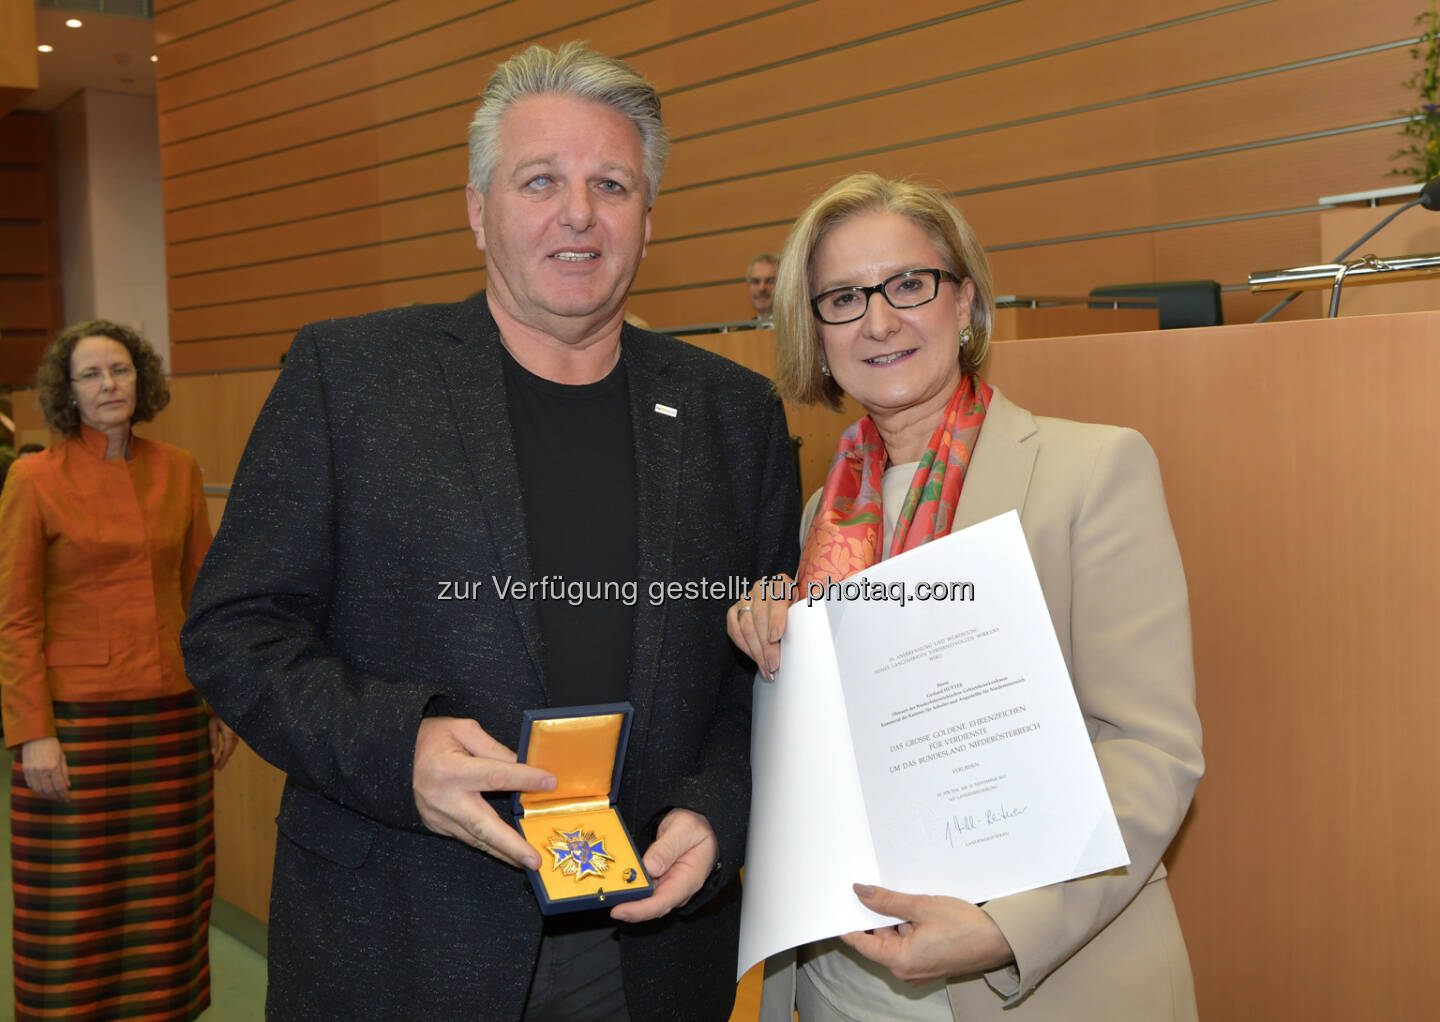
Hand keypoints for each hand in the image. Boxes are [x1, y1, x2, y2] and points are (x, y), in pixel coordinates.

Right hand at [21, 736, 70, 801]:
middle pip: (49, 790)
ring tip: (53, 797)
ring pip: (39, 790)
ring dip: (47, 796)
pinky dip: (37, 790)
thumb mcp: (62, 757)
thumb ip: (65, 772)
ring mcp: (32, 771)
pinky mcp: (25, 771)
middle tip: (61, 799)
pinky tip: (43, 791)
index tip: (68, 799)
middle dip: (56, 797)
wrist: (36, 737)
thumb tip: (68, 786)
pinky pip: (31, 785)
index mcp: (54, 767)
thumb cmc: (52, 746)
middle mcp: (42, 771)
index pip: (60, 786)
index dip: (64, 795)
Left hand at [209, 716, 237, 770]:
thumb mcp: (213, 725)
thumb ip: (213, 739)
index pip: (226, 753)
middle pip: (230, 752)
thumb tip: (212, 753)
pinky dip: (228, 750)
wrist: (233, 705)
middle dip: (224, 760)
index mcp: (229, 736)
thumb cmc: (220, 713)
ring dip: (226, 756)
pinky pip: (233, 744)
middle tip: (217, 768)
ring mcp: (237, 734)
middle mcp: (235, 737)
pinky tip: (223, 751)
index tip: (216, 769)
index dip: (221, 762)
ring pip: (232, 748)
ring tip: (219, 762)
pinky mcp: (237, 732)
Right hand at [412, 716, 555, 868]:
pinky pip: (467, 837)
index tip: (550, 782)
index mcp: (452, 770)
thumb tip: (521, 764)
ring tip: (527, 863)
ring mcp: (439, 817)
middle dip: (512, 845)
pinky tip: (506, 850)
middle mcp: (445, 799)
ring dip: (503, 852)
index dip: (525, 779)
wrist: (392, 757)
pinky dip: (488, 844)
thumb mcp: (463, 730)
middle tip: (534, 861)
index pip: (496, 776)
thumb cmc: (430, 739)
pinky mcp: (437, 826)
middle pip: (485, 826)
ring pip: (477, 839)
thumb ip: (493, 748)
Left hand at [610, 808, 717, 922]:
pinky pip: (642, 888)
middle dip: (628, 907)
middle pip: (651, 906)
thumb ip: (667, 847)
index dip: (640, 910)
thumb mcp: (684, 829)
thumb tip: (651, 867)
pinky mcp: (658, 881)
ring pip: (645, 899)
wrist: (700, 825)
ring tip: (604, 894)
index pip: (664, 902)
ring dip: (626, 898)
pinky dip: (628, 888)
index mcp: (688, 880)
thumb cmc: (696, 827)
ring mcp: (667, 886)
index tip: (619, 911)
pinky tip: (613, 884)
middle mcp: (677, 888)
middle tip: (604, 901)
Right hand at [726, 573, 794, 679]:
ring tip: (767, 668)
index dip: (775, 620)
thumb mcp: (803, 609)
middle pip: (760, 618)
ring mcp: (744, 599)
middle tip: (773, 664)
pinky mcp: (734, 611)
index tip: (775, 638)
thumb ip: (804, 618)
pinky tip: (756, 660)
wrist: (779, 604)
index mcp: (780, 584)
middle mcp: (760, 589)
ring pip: (746, 627)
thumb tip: (809, 640)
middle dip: (766, 645)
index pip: (776, 601)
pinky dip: (745, 648)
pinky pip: (735, 632)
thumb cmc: (794, 610)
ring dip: (756, 651)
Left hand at [841, 884, 1014, 984]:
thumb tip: (861, 892)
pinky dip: (909, 927)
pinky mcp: (929, 963)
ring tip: (906, 896)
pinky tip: (917, 908)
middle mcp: (905, 970)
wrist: (1000, 940)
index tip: (839, 904)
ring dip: (896, 919)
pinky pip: (909, 943)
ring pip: (895, 939)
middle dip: (877, 915)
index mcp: (899, 961)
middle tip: (875, 887)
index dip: (848, 921)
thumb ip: (887, 901)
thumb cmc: (965, 926)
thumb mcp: (921, 906)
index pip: (861, 942)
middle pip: (878, 939)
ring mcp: (917, 969)